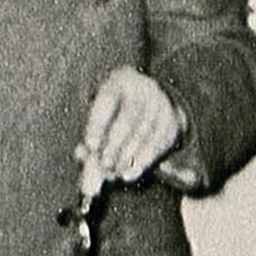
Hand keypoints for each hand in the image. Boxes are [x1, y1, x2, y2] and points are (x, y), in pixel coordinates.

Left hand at [81, 66, 183, 182]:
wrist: (151, 102)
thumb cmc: (116, 112)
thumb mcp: (101, 119)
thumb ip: (89, 143)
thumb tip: (82, 165)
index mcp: (119, 81)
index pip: (107, 101)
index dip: (98, 124)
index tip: (90, 146)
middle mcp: (143, 88)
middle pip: (129, 117)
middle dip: (114, 144)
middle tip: (104, 164)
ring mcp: (161, 103)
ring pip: (144, 132)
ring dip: (127, 156)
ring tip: (113, 172)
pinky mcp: (172, 121)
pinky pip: (157, 143)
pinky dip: (142, 161)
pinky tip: (129, 174)